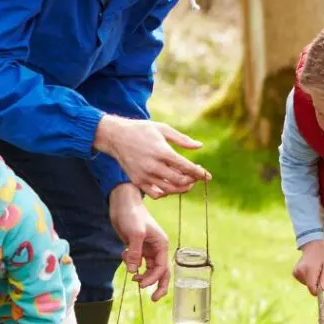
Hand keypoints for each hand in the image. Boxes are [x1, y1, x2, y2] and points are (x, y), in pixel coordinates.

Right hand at [94, 115, 210, 199]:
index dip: (199, 173)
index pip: (186, 167)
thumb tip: (200, 146)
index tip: (208, 176)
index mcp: (161, 151)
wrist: (115, 137)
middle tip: (196, 177)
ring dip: (182, 188)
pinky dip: (167, 193)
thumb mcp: (162, 129)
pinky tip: (171, 186)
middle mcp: (153, 165)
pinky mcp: (137, 181)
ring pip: (169, 189)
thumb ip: (182, 139)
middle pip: (180, 180)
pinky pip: (156, 194)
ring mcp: (144, 175)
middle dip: (192, 180)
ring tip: (187, 182)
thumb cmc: (141, 130)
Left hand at [109, 185, 169, 299]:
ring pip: (148, 269)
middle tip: (154, 299)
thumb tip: (133, 272)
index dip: (154, 279)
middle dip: (157, 285)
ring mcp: (146, 249)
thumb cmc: (133, 215)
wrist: (122, 203)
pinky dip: (130, 264)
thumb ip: (135, 254)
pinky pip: (137, 262)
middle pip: (161, 272)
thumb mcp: (135, 234)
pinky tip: (123, 255)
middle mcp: (156, 248)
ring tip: (134, 280)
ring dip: (142, 276)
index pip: (162, 267)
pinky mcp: (136, 247)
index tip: (142, 286)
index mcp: (162, 244)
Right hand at [293, 240, 323, 295]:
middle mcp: (300, 270)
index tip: (321, 290)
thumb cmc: (322, 257)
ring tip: (314, 271)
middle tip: (319, 273)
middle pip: (309, 286)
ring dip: (312, 280)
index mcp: (310, 269)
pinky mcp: (294, 273)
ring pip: (306, 284)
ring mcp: (296, 271)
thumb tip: (323, 289)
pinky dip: (307, 278)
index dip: (317, 291)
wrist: (312, 247)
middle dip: (316, 283)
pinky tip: (309, 270)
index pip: (311, 287)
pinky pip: (303, 281)